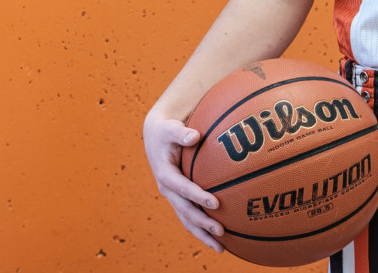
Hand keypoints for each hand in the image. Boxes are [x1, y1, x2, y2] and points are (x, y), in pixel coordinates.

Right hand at [142, 112, 225, 252]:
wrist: (156, 136)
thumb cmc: (166, 131)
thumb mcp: (170, 128)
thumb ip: (181, 133)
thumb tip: (195, 136)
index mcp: (165, 174)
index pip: (182, 188)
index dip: (198, 197)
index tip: (216, 204)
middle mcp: (168, 190)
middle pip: (185, 211)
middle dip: (202, 223)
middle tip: (221, 231)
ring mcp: (173, 197)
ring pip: (187, 220)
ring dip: (203, 234)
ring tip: (221, 248)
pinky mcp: (179, 199)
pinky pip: (191, 216)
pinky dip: (203, 228)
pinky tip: (220, 238)